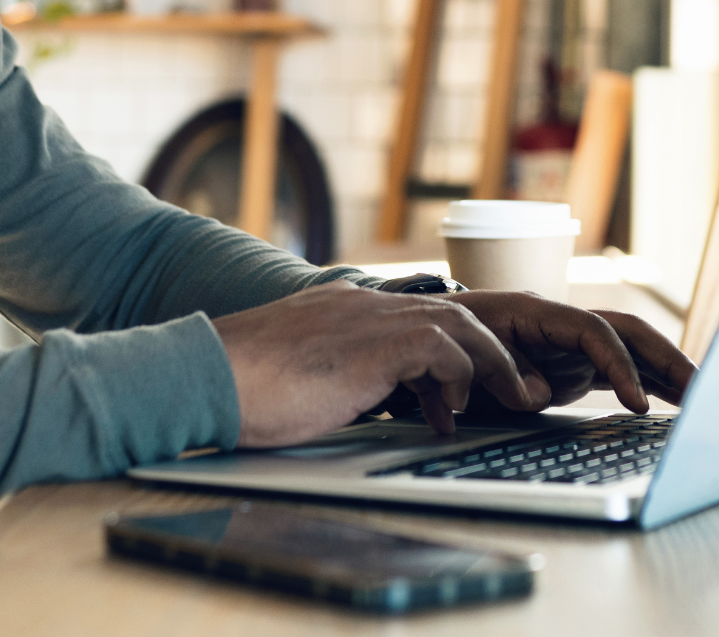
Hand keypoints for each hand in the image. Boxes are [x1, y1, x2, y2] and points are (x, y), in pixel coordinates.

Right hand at [209, 282, 544, 446]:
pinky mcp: (371, 343)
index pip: (414, 317)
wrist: (205, 374)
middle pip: (452, 311)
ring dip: (490, 364)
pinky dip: (459, 378)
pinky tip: (450, 413)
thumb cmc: (238, 387)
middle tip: (513, 390)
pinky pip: (442, 347)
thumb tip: (352, 404)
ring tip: (508, 400)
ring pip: (458, 323)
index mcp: (342, 311)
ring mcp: (366, 318)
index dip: (451, 351)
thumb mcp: (296, 377)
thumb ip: (331, 378)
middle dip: (490, 351)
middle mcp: (360, 305)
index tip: (462, 392)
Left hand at [448, 292, 695, 417]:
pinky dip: (647, 382)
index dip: (620, 366)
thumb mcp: (469, 358)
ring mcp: (571, 344)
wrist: (434, 336)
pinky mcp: (572, 366)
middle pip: (628, 331)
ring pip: (631, 349)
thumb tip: (538, 393)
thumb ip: (507, 375)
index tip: (638, 404)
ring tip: (704, 398)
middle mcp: (563, 323)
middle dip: (666, 357)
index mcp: (538, 312)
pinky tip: (674, 399)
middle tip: (702, 390)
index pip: (595, 332)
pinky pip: (618, 369)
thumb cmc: (448, 343)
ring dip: (666, 369)